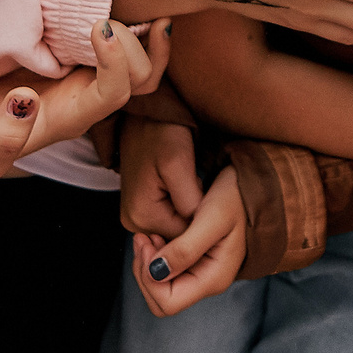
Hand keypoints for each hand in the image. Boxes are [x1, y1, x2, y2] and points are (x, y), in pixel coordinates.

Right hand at [0, 19, 169, 185]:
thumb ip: (4, 138)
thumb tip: (26, 100)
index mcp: (70, 119)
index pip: (113, 94)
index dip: (117, 62)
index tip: (97, 27)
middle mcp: (87, 100)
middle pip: (139, 80)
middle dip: (134, 47)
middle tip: (103, 18)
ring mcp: (84, 81)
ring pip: (138, 67)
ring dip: (141, 38)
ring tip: (127, 4)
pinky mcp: (72, 63)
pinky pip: (117, 50)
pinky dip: (127, 29)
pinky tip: (118, 3)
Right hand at [119, 117, 203, 239]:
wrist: (146, 113)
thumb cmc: (161, 131)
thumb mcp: (178, 164)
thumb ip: (189, 200)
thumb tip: (201, 227)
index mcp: (141, 216)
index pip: (184, 240)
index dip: (205, 224)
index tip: (218, 204)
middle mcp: (134, 222)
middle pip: (179, 235)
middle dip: (198, 219)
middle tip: (211, 193)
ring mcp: (136, 215)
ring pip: (177, 226)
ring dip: (193, 212)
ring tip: (201, 187)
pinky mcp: (142, 206)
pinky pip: (171, 216)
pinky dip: (185, 206)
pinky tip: (193, 188)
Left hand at [131, 167, 245, 315]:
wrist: (250, 184)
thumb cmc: (236, 198)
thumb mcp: (212, 219)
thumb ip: (185, 249)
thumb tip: (155, 272)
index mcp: (213, 278)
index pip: (168, 302)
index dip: (149, 278)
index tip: (149, 243)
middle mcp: (206, 281)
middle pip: (161, 299)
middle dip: (144, 271)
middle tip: (144, 239)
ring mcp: (201, 272)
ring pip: (160, 286)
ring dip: (146, 262)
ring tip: (149, 234)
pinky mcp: (195, 261)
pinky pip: (165, 270)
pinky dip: (153, 255)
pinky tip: (157, 234)